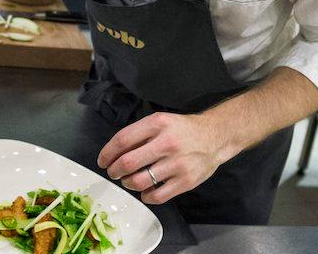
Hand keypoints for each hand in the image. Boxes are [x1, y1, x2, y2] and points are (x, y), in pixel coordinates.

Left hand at [97, 111, 237, 204]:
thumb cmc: (182, 129)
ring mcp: (177, 164)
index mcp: (157, 124)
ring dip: (128, 184)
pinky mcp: (186, 181)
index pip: (122, 140)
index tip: (102, 161)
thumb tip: (114, 153)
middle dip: (114, 171)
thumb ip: (139, 134)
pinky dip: (145, 196)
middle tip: (113, 173)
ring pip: (140, 182)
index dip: (107, 153)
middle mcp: (167, 143)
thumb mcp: (160, 121)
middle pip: (128, 163)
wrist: (215, 137)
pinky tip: (145, 191)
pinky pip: (157, 196)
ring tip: (128, 181)